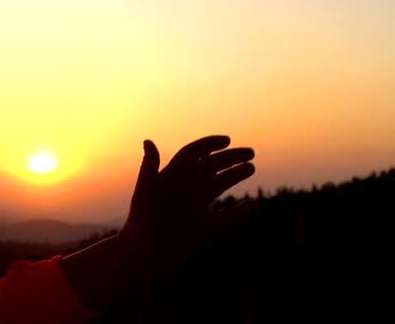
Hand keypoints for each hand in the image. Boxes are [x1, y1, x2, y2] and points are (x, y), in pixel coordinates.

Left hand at [118, 135, 256, 274]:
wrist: (144, 254)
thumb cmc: (140, 221)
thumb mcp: (145, 191)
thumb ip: (149, 166)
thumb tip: (148, 141)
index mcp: (172, 176)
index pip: (193, 153)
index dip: (209, 144)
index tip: (227, 141)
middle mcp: (186, 188)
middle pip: (211, 166)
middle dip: (230, 157)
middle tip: (251, 152)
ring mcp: (196, 206)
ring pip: (220, 185)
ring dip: (235, 175)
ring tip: (251, 168)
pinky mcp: (203, 226)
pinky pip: (226, 216)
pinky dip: (240, 211)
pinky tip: (253, 204)